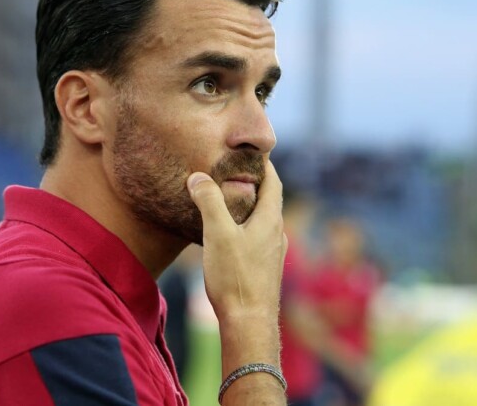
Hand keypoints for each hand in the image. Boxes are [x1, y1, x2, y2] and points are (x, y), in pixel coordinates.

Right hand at [187, 160, 286, 322]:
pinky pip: (258, 239)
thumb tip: (199, 176)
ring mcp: (273, 254)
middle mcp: (277, 234)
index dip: (265, 165)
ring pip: (264, 221)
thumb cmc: (235, 278)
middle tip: (234, 172)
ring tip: (229, 200)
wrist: (249, 323)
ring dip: (250, 207)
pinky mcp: (265, 270)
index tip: (252, 153)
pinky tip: (230, 236)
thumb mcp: (217, 234)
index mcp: (270, 220)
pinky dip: (247, 227)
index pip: (274, 182)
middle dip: (255, 184)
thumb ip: (209, 202)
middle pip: (270, 201)